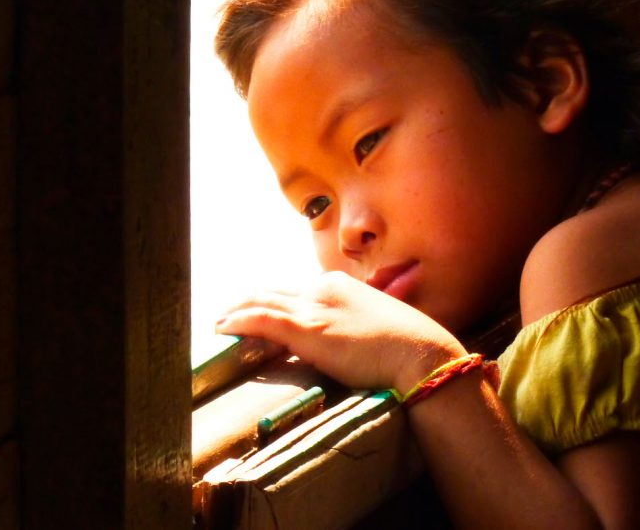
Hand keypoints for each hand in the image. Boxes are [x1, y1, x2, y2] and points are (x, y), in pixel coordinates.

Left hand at [216, 271, 466, 391]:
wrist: (421, 354)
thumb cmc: (409, 347)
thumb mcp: (377, 327)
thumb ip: (355, 326)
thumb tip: (346, 339)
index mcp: (339, 286)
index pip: (296, 291)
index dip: (272, 300)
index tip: (258, 310)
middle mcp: (323, 290)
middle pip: (273, 292)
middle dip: (247, 302)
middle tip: (226, 314)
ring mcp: (314, 309)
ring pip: (262, 301)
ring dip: (235, 311)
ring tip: (218, 322)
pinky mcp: (308, 331)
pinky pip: (262, 319)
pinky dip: (238, 320)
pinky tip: (222, 328)